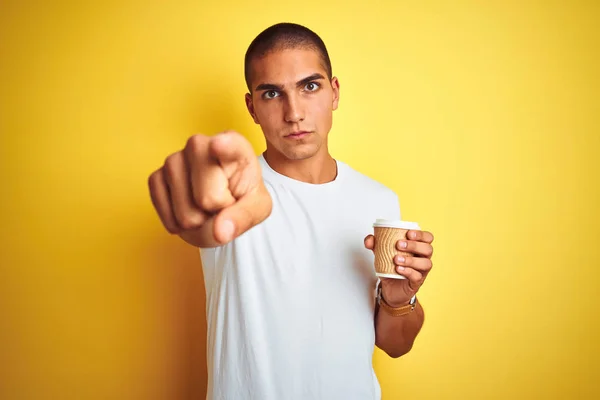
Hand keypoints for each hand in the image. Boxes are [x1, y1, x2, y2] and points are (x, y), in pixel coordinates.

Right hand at [148, 130, 271, 246]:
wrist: (217, 204)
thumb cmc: (242, 198)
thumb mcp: (257, 208)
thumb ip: (243, 218)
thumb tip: (220, 232)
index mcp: (235, 147)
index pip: (230, 145)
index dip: (223, 146)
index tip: (218, 145)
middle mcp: (200, 145)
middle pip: (207, 198)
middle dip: (215, 212)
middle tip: (222, 203)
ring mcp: (174, 159)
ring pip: (184, 212)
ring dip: (196, 221)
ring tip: (205, 205)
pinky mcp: (156, 176)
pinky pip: (163, 211)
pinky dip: (176, 222)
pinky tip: (187, 209)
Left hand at [364, 229, 433, 306]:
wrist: (390, 288)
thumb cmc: (391, 268)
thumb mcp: (382, 254)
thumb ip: (375, 245)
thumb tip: (369, 239)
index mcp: (418, 248)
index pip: (427, 238)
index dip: (421, 234)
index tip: (408, 233)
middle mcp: (422, 259)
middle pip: (428, 249)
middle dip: (414, 245)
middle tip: (398, 245)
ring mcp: (421, 271)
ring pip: (426, 263)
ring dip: (411, 260)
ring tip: (396, 259)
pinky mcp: (416, 283)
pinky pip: (417, 277)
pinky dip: (408, 272)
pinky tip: (398, 269)